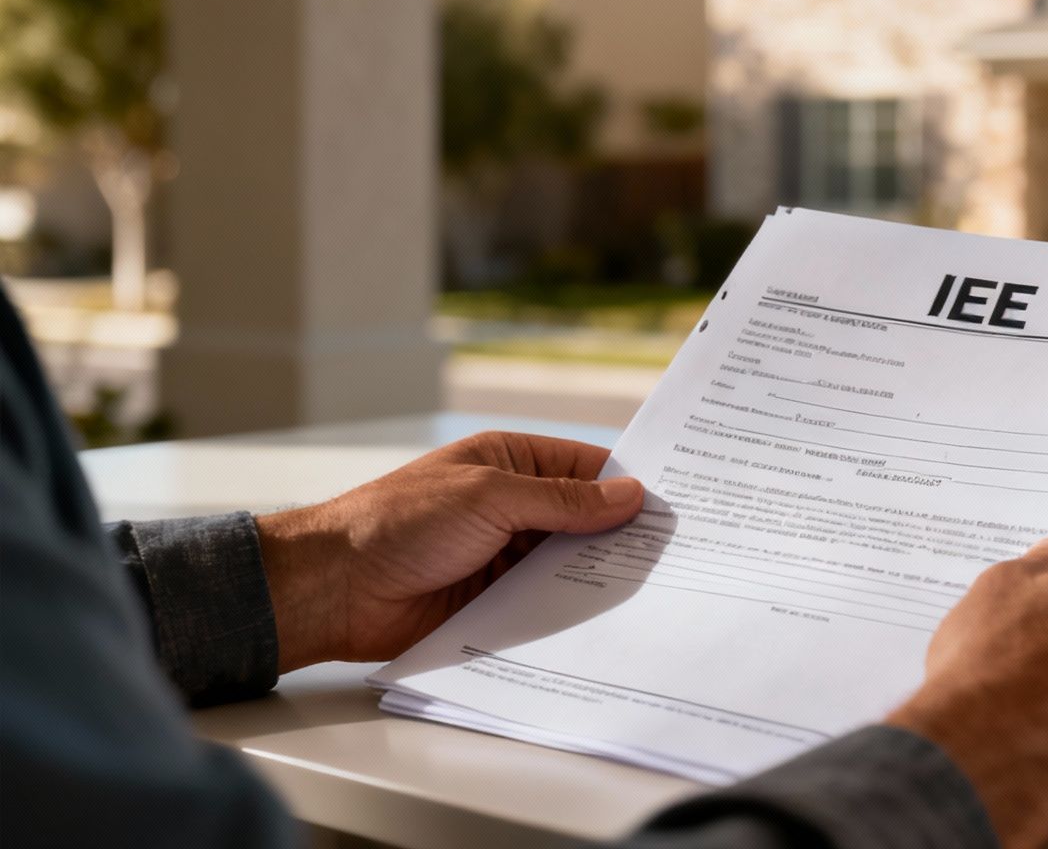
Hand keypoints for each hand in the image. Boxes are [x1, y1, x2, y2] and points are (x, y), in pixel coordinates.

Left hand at [254, 431, 643, 671]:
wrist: (333, 590)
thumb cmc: (397, 521)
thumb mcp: (489, 496)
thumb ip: (562, 500)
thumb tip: (628, 495)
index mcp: (509, 463)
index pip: (586, 466)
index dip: (628, 482)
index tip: (675, 500)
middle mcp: (512, 508)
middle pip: (585, 519)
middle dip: (622, 533)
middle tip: (677, 550)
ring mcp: (504, 557)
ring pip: (569, 565)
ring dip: (599, 576)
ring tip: (654, 587)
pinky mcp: (496, 603)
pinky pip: (546, 605)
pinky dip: (572, 611)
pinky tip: (606, 619)